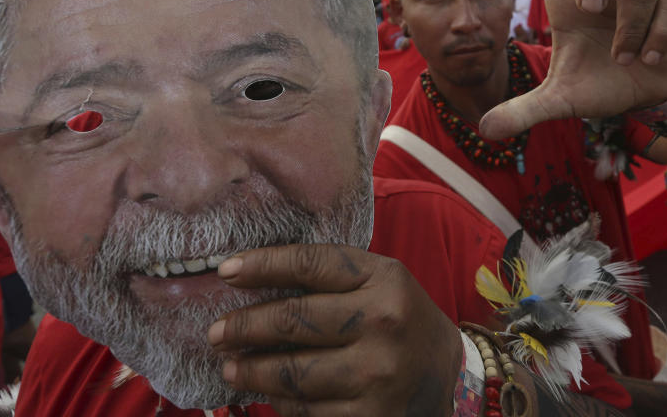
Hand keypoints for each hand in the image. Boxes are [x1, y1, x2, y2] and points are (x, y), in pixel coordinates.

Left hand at [207, 244, 461, 415]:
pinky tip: (266, 393)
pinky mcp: (371, 416)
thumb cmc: (401, 321)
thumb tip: (253, 280)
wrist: (449, 379)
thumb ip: (331, 278)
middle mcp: (385, 322)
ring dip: (251, 370)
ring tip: (231, 366)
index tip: (225, 271)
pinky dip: (279, 402)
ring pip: (293, 372)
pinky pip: (307, 410)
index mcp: (385, 279)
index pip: (310, 265)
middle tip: (217, 333)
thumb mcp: (381, 283)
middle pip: (294, 319)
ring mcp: (379, 373)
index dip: (262, 265)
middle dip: (244, 326)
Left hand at [480, 0, 666, 138]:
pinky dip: (655, 37)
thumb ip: (524, 111)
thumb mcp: (559, 101)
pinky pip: (666, 4)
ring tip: (624, 59)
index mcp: (565, 2)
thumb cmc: (599, 85)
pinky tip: (646, 59)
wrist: (645, 97)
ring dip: (628, 30)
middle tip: (588, 6)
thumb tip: (486, 130)